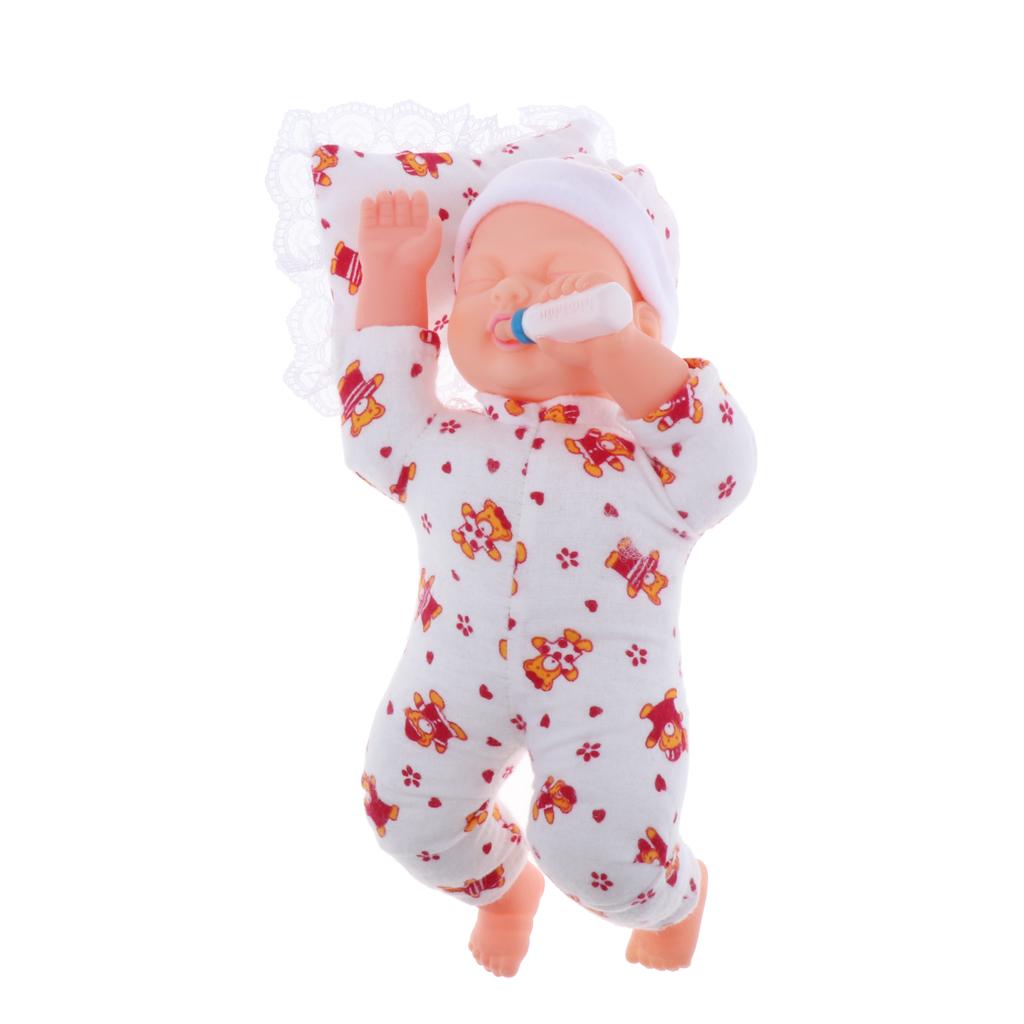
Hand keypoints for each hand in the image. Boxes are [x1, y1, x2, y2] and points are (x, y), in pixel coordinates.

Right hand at [358, 189, 442, 275]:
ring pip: (384, 211)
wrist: (394, 275)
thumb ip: (435, 227)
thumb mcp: (432, 242)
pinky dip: (367, 208)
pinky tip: (369, 200)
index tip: (418, 193)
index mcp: (417, 233)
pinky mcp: (368, 236)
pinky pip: (367, 218)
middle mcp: (401, 232)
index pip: (418, 213)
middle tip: (400, 194)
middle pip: (400, 209)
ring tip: (385, 195)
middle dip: (400, 198)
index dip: (419, 202)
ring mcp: (384, 233)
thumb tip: (435, 217)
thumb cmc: (416, 260)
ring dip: (384, 200)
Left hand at [531, 271, 654, 368]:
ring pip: (586, 279)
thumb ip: (550, 348)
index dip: (551, 290)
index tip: (543, 299)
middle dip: (559, 284)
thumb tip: (538, 338)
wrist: (613, 359)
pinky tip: (581, 285)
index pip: (563, 291)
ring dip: (572, 279)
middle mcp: (592, 299)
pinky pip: (605, 280)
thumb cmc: (590, 356)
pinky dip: (592, 278)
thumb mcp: (564, 352)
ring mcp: (604, 296)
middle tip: (553, 295)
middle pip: (573, 283)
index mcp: (579, 306)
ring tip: (565, 290)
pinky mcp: (617, 296)